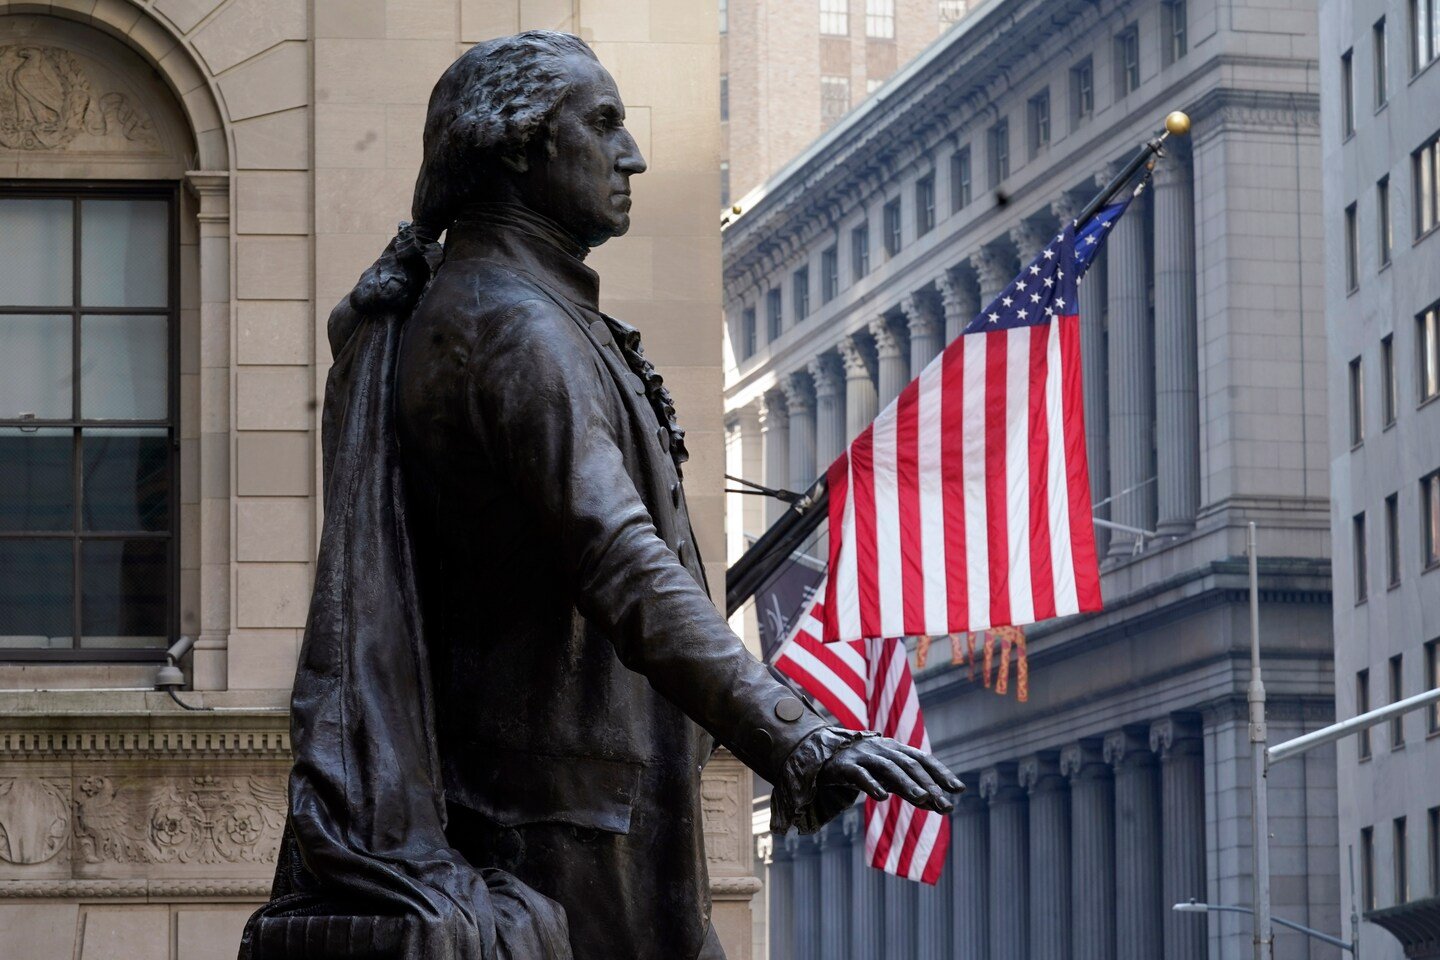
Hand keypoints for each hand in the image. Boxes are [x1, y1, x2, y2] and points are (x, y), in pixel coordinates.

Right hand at [817, 737, 964, 812]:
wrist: (824, 756)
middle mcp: (883, 749)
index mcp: (896, 750)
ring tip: (922, 798)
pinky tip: (882, 797)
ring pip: (888, 768)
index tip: (959, 789)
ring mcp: (864, 756)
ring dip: (907, 783)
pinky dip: (871, 784)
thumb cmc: (863, 767)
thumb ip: (911, 789)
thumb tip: (938, 805)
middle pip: (910, 765)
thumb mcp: (888, 778)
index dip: (942, 773)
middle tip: (946, 805)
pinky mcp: (845, 766)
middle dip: (929, 784)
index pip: (923, 759)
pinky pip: (860, 774)